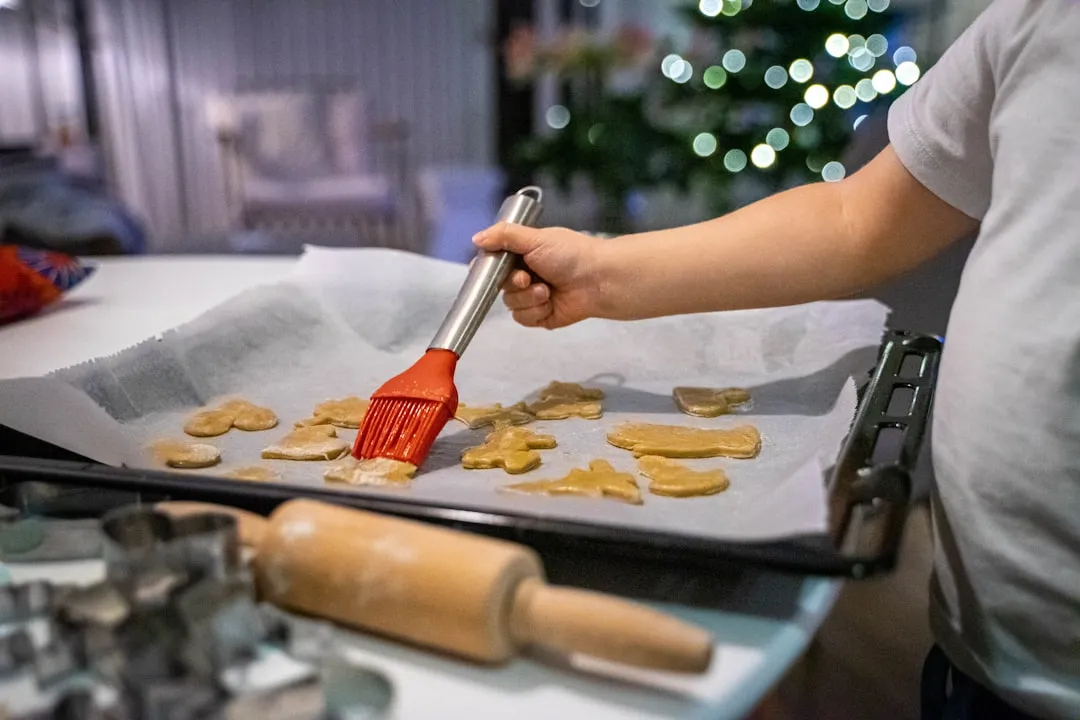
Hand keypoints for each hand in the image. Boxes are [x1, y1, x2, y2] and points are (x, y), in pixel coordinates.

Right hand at [472, 223, 604, 328]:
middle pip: (498, 286)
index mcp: (523, 254)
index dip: (488, 269)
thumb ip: (503, 236)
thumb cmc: (570, 254)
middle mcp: (526, 275)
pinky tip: (550, 303)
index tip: (490, 270)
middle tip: (527, 278)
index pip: (493, 263)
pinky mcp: (541, 316)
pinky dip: (534, 311)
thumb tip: (476, 238)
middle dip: (512, 284)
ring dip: (526, 298)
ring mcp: (533, 297)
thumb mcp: (535, 238)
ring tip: (546, 291)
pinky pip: (523, 318)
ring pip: (510, 304)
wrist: (598, 279)